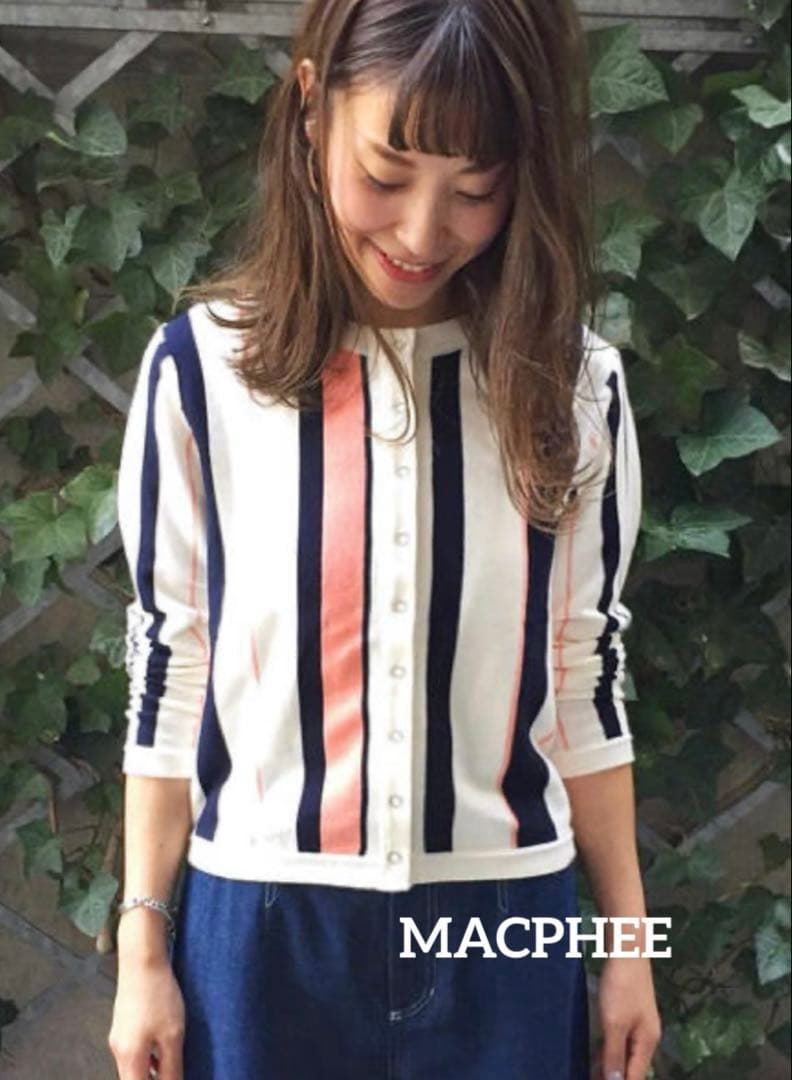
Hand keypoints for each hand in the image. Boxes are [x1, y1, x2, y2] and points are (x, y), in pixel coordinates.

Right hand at [108, 955, 184, 1079]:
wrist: (141, 961)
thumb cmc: (159, 996)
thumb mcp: (172, 1035)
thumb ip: (171, 1068)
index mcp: (130, 1059)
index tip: (173, 1078)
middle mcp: (118, 1052)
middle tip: (173, 1072)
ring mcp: (117, 1038)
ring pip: (133, 1068)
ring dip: (150, 1072)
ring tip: (172, 1065)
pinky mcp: (121, 1026)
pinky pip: (133, 1053)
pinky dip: (147, 1059)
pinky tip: (163, 1049)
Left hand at [592, 955, 661, 1079]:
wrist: (627, 948)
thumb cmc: (621, 987)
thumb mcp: (614, 1023)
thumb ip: (614, 1054)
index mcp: (647, 1042)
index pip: (636, 1076)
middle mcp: (646, 1035)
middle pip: (632, 1066)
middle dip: (614, 1077)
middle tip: (592, 1079)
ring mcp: (638, 1022)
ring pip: (625, 1053)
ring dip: (611, 1065)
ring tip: (592, 1074)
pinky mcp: (629, 1010)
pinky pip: (620, 1039)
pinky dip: (610, 1050)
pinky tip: (598, 1054)